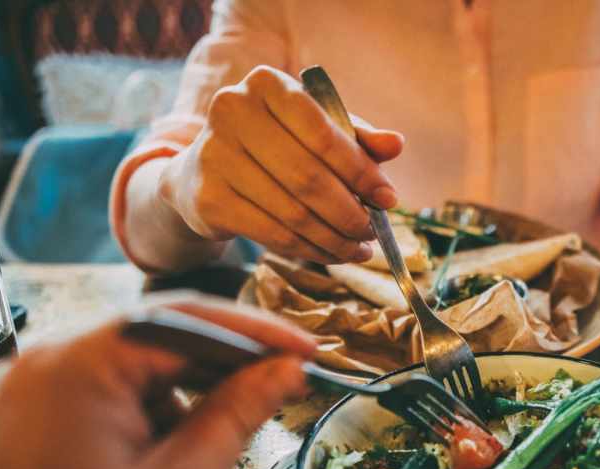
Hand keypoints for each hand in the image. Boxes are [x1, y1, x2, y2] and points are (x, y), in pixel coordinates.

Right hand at [158, 65, 403, 264]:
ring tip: (358, 249)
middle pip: (308, 177)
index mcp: (266, 84)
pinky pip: (272, 233)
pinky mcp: (208, 198)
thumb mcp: (315, 130)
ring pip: (292, 212)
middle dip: (350, 212)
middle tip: (373, 232)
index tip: (388, 199)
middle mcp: (232, 110)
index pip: (323, 133)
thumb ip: (356, 136)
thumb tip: (396, 145)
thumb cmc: (272, 146)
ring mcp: (214, 154)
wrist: (202, 172)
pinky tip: (328, 254)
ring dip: (333, 238)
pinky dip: (308, 249)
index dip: (360, 171)